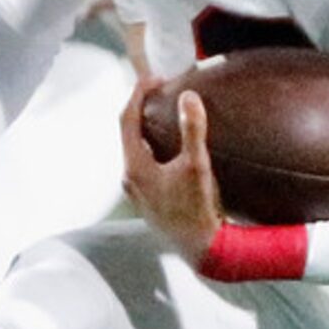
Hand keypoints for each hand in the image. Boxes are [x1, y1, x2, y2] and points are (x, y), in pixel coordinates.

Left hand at [120, 79, 221, 265]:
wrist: (201, 251)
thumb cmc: (196, 211)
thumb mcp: (197, 167)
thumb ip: (192, 130)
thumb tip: (188, 96)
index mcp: (134, 167)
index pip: (127, 119)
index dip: (138, 94)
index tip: (155, 78)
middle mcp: (130, 179)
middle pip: (129, 133)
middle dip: (142, 108)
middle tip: (162, 90)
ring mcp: (138, 191)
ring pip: (137, 149)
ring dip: (149, 128)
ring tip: (169, 113)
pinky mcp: (149, 200)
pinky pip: (146, 163)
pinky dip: (156, 146)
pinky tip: (175, 147)